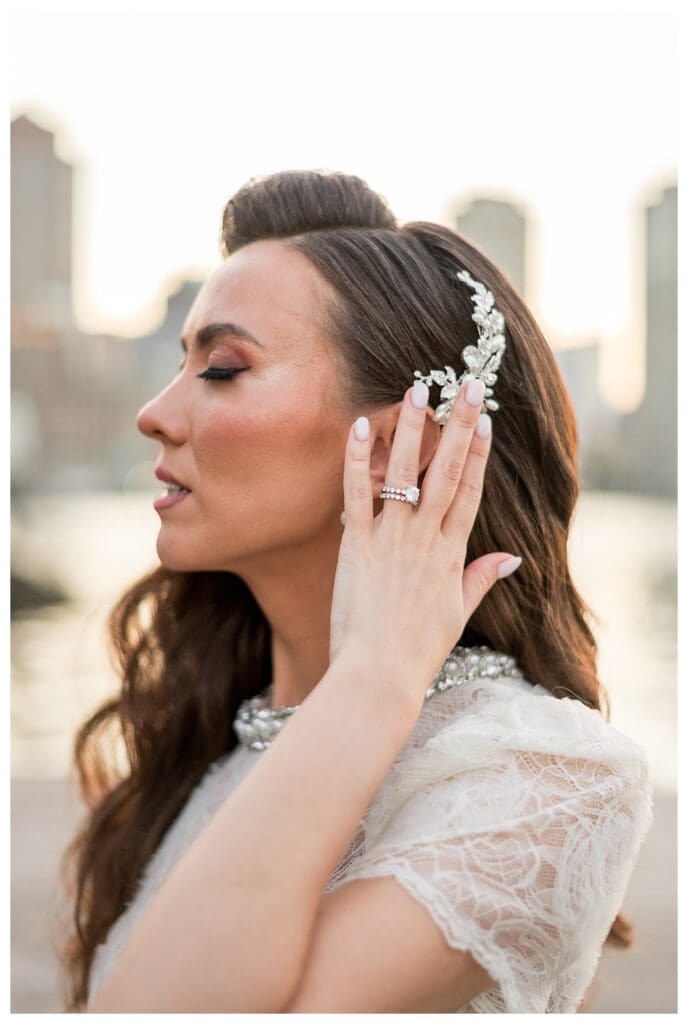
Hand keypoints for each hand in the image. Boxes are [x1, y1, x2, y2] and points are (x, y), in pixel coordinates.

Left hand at [329, 375, 520, 711]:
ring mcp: (391, 539)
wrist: (380, 674)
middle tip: (467, 385)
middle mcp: (425, 539)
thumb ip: (482, 579)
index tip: (485, 420)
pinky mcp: (357, 545)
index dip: (478, 454)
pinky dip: (359, 459)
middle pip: (447, 472)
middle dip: (459, 425)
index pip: (470, 492)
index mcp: (451, 554)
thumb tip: (513, 558)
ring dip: (413, 429)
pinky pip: (358, 493)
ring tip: (417, 389)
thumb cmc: (418, 649)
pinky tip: (362, 426)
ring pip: (405, 473)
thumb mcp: (458, 613)